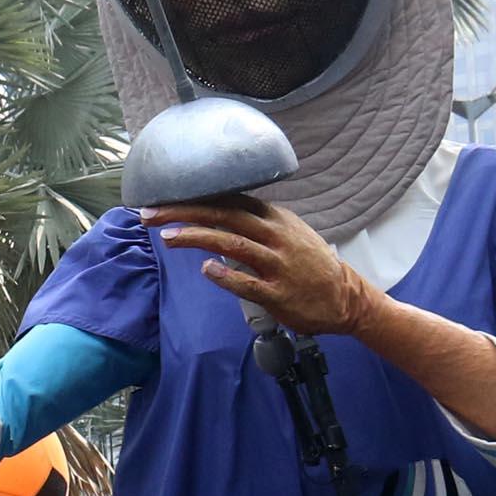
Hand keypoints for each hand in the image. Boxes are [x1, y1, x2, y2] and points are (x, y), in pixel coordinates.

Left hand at [140, 196, 375, 335]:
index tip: (161, 198)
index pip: (229, 201)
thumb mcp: (285, 232)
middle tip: (150, 215)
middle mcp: (276, 236)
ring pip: (233, 245)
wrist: (345, 297)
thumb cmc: (307, 263)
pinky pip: (248, 283)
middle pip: (225, 217)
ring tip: (167, 238)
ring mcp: (278, 264)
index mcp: (274, 219)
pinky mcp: (279, 294)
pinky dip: (226, 275)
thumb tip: (213, 213)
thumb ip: (253, 222)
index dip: (193, 199)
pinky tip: (205, 270)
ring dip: (198, 238)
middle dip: (184, 213)